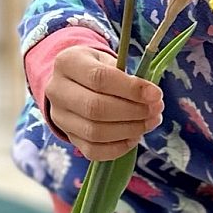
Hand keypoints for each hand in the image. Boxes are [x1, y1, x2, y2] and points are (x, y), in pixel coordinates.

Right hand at [45, 47, 164, 161]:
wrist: (73, 82)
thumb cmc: (97, 69)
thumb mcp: (109, 61)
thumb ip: (128, 77)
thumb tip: (152, 98)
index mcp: (67, 63)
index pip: (99, 79)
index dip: (131, 89)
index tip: (156, 94)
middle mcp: (57, 91)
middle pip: (95, 108)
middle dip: (132, 112)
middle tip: (155, 110)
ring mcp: (60, 117)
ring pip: (95, 132)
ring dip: (129, 130)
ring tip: (149, 122)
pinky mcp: (69, 137)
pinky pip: (93, 151)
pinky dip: (118, 148)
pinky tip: (134, 137)